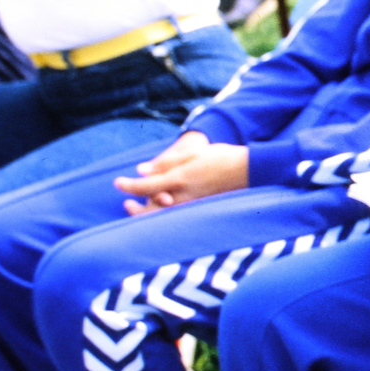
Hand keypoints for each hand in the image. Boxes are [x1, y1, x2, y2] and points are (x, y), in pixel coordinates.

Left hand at [115, 132, 249, 213]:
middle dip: (136, 209)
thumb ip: (166, 162)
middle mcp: (184, 196)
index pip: (146, 186)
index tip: (118, 183)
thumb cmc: (222, 157)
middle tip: (127, 203)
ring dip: (149, 214)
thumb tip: (142, 169)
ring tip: (140, 208)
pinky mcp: (202, 210)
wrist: (251, 170)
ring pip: (163, 217)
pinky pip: (177, 217)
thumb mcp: (193, 153)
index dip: (129, 186)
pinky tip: (162, 211)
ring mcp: (194, 205)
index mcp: (180, 178)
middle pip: (151, 209)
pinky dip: (164, 216)